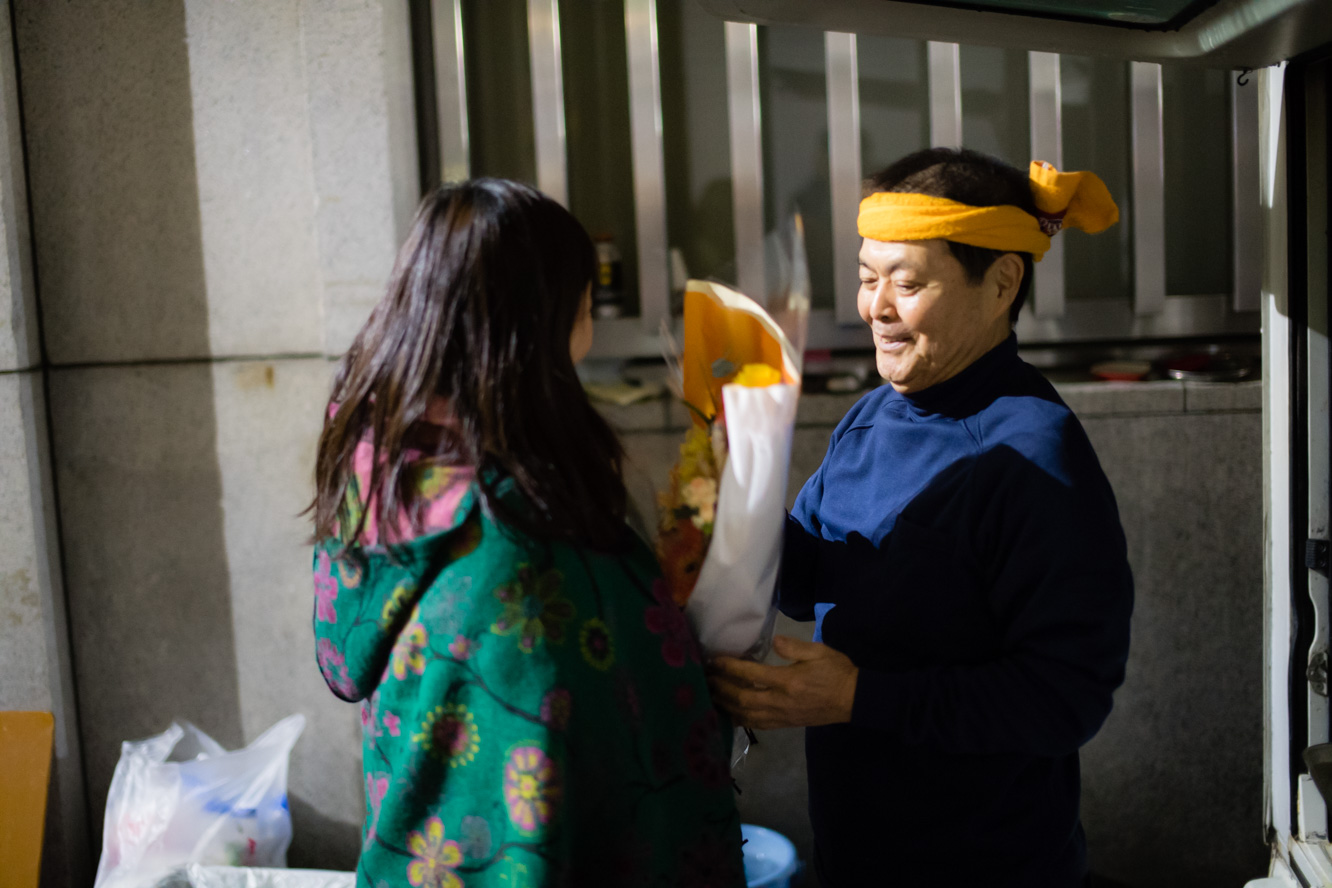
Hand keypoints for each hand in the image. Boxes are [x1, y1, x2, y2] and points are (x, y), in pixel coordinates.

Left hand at [707, 635, 858, 729]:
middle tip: (705, 679)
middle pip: (743, 699)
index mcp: (789, 681)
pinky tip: (729, 713)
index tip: (714, 661)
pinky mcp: (785, 724)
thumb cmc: (837, 672)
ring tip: (711, 696)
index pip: (752, 675)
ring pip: (746, 715)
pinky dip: (739, 719)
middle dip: (721, 689)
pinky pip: (757, 724)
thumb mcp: (820, 652)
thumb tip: (775, 642)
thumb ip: (794, 647)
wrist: (854, 700)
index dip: (730, 668)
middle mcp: (781, 702)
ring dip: (726, 706)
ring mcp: (782, 716)